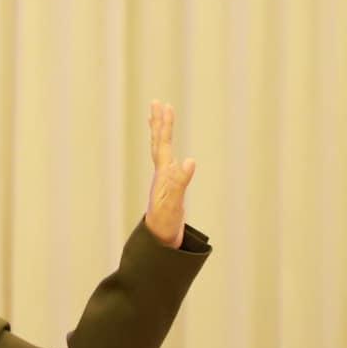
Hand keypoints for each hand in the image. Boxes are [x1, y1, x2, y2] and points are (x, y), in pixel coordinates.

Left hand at [144, 100, 196, 245]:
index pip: (163, 144)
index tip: (164, 106)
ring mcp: (164, 182)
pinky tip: (172, 155)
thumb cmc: (163, 225)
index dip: (164, 125)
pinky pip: (167, 164)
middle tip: (158, 103)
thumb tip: (190, 160)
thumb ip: (180, 182)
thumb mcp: (173, 203)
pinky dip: (168, 153)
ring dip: (161, 135)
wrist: (156, 244)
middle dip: (160, 123)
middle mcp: (161, 175)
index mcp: (163, 174)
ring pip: (161, 152)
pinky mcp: (169, 190)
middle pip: (159, 143)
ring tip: (161, 121)